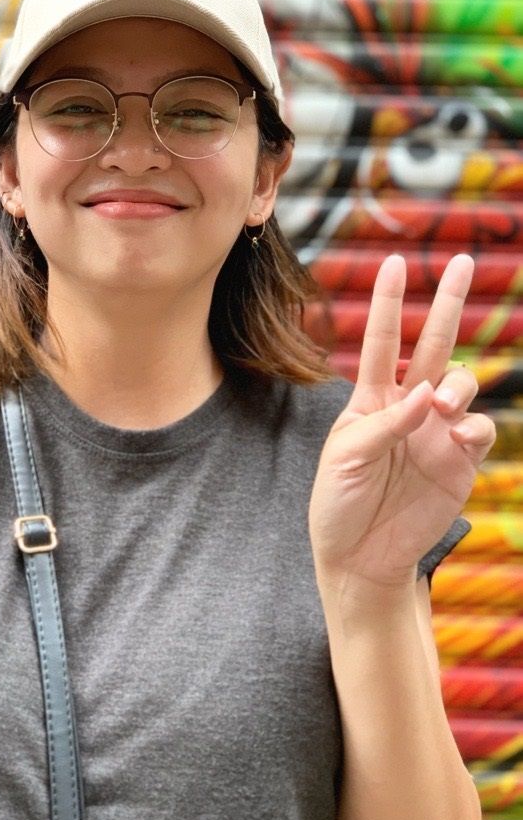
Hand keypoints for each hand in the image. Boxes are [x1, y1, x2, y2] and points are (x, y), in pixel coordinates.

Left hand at [308, 254, 494, 598]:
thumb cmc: (339, 505)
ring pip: (460, 382)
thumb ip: (384, 424)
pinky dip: (473, 424)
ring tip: (441, 405)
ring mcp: (436, 432)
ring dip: (457, 383)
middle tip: (462, 261)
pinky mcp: (459, 460)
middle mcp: (406, 407)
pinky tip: (456, 433)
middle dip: (447, 303)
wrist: (361, 558)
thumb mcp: (346, 460)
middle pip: (431, 345)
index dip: (387, 303)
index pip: (381, 342)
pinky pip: (479, 428)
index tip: (394, 262)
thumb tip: (426, 395)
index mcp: (369, 400)